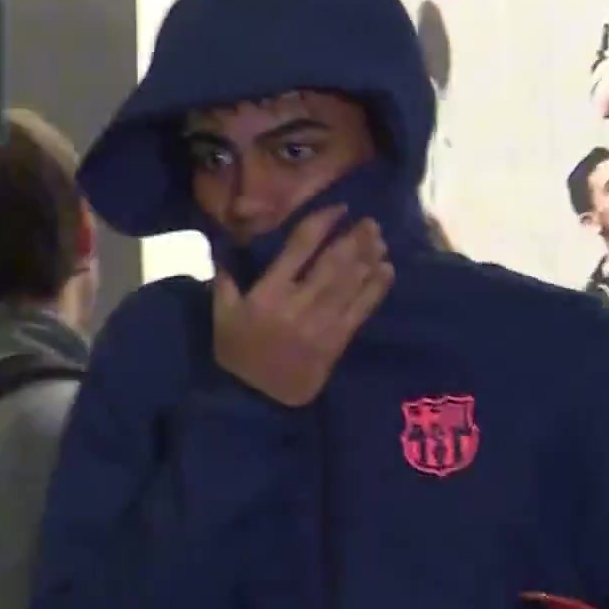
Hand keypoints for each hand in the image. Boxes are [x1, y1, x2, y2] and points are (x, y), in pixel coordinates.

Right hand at [211, 205, 392, 406]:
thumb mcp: (221, 315)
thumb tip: (223, 247)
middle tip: (370, 222)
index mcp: (268, 293)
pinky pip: (361, 311)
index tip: (340, 208)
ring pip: (350, 284)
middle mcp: (297, 304)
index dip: (322, 224)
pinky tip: (387, 270)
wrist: (255, 399)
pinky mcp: (336, 343)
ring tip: (380, 240)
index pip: (300, 247)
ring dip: (368, 259)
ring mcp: (320, 325)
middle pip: (333, 263)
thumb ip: (224, 280)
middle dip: (354, 239)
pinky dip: (376, 289)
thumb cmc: (236, 352)